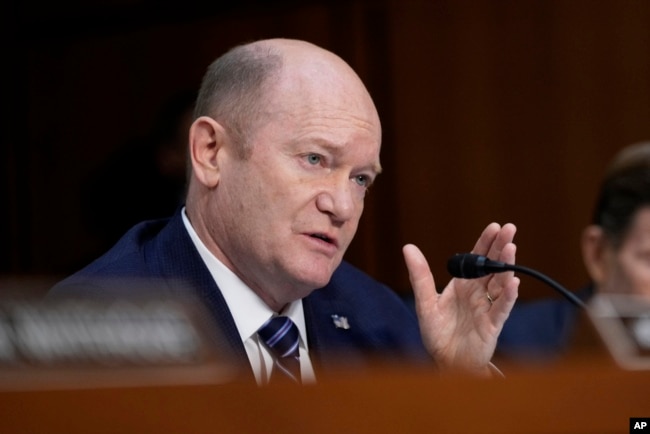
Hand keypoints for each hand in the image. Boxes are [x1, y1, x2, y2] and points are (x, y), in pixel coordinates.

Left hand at [403, 223, 518, 374]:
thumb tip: (408, 247)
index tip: (494, 227)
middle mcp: (478, 293)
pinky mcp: (492, 325)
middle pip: (492, 266)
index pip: (476, 258)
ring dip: (506, 267)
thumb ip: (420, 276)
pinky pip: (501, 308)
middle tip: (510, 229)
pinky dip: (507, 296)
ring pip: (499, 283)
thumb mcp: (425, 302)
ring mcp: (486, 307)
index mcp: (462, 285)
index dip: (485, 242)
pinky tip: (512, 283)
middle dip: (501, 247)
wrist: (445, 362)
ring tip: (511, 249)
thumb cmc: (437, 333)